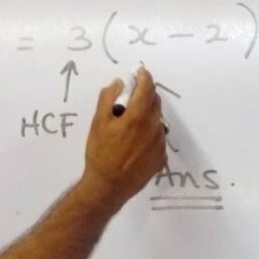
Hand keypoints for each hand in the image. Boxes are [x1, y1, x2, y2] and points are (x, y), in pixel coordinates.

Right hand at [80, 67, 167, 208]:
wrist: (109, 186)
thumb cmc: (100, 154)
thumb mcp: (97, 124)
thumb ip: (108, 99)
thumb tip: (118, 84)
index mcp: (138, 116)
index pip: (147, 87)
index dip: (144, 77)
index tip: (140, 72)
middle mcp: (154, 126)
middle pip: (155, 102)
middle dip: (145, 95)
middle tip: (131, 100)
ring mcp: (160, 143)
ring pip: (157, 120)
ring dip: (147, 116)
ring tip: (131, 128)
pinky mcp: (161, 157)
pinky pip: (157, 138)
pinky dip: (149, 135)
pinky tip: (135, 145)